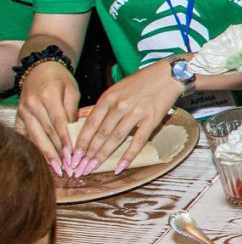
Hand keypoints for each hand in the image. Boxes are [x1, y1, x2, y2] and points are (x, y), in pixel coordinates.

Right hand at [16, 60, 79, 174]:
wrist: (39, 69)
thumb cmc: (60, 80)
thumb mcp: (71, 91)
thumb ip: (73, 111)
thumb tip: (77, 133)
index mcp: (48, 96)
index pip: (59, 122)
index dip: (65, 140)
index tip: (73, 155)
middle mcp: (32, 105)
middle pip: (46, 132)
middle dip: (57, 152)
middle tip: (68, 168)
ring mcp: (22, 111)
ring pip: (35, 136)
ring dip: (46, 154)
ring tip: (57, 168)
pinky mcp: (18, 116)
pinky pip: (25, 135)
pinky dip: (34, 148)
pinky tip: (42, 160)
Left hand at [71, 60, 182, 176]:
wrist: (168, 74)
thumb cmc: (141, 81)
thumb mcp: (117, 89)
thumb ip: (104, 106)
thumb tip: (90, 125)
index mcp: (108, 98)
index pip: (89, 125)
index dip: (80, 143)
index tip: (73, 157)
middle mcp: (119, 106)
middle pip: (100, 134)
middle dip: (88, 154)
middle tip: (79, 169)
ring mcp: (136, 113)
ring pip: (115, 139)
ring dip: (102, 156)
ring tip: (93, 169)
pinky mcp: (152, 119)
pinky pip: (138, 140)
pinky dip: (129, 155)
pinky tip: (120, 167)